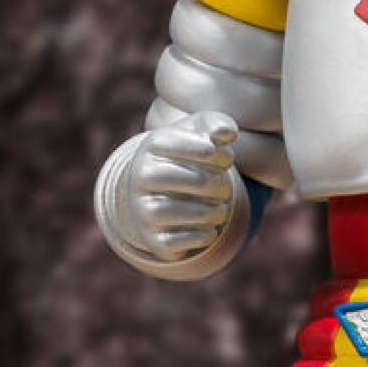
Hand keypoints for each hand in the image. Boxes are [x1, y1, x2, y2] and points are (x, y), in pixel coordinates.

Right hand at [124, 111, 239, 262]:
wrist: (166, 188)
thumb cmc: (191, 151)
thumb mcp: (201, 131)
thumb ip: (215, 124)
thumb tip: (227, 132)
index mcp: (152, 145)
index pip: (176, 143)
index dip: (206, 150)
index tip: (225, 157)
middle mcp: (140, 177)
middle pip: (172, 178)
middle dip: (209, 183)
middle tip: (225, 186)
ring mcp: (142, 209)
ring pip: (167, 211)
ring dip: (204, 211)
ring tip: (221, 208)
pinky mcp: (152, 238)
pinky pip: (170, 242)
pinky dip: (196, 237)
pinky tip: (211, 228)